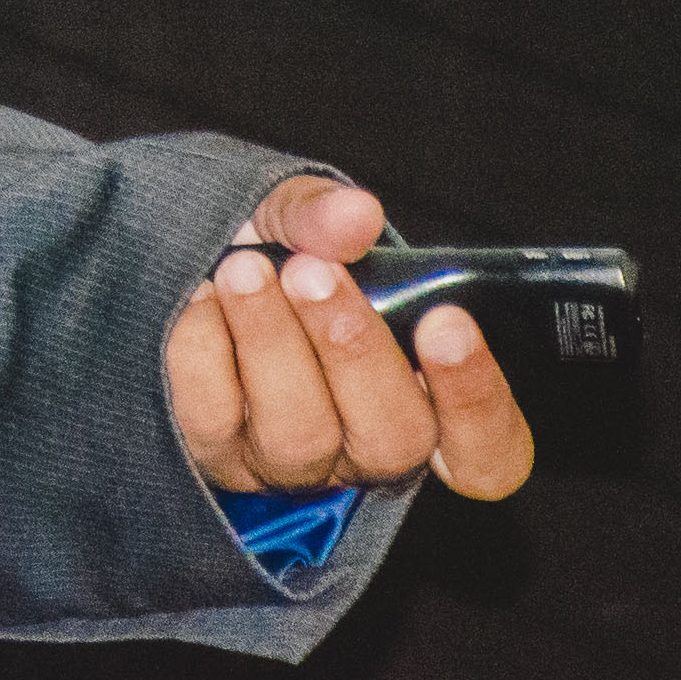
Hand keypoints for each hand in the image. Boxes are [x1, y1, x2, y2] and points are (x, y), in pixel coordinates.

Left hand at [162, 173, 535, 504]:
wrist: (190, 269)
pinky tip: (199, 300)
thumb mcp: (307, 221)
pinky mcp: (218, 459)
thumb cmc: (280, 256)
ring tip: (242, 270)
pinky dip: (204, 352)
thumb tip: (356, 214)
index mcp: (428, 398)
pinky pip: (213, 423)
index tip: (444, 322)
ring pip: (298, 436)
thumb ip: (330, 216)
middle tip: (310, 272)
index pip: (490, 449)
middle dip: (351, 348)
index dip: (476, 398)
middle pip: (392, 440)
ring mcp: (293, 464)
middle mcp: (367, 447)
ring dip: (269, 341)